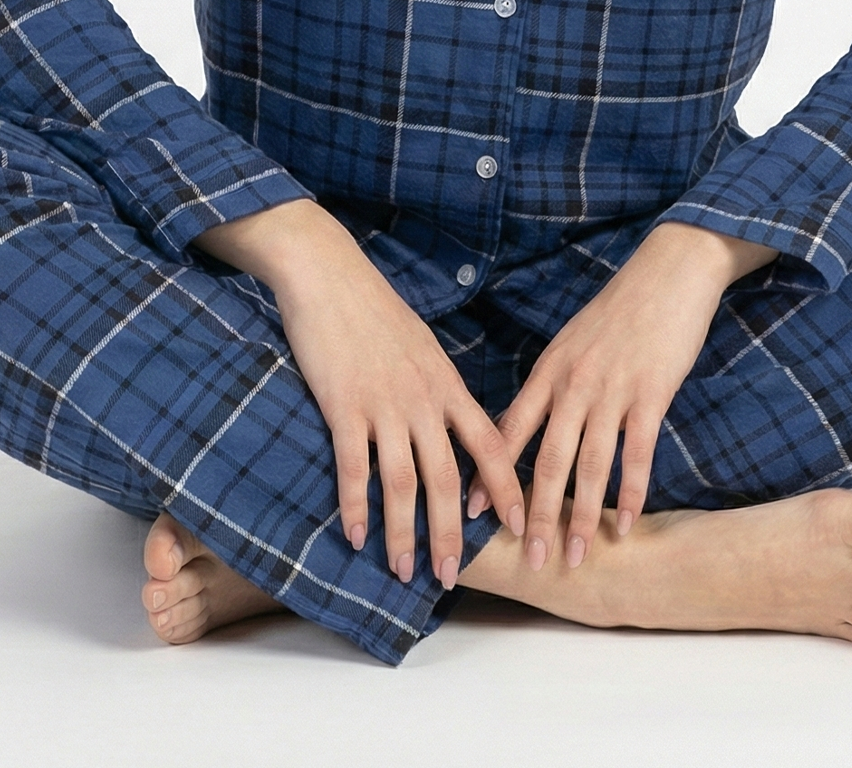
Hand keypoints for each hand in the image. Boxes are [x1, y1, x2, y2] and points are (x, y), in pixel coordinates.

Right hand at [195, 201, 524, 586]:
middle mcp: (423, 400)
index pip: (488, 443)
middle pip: (446, 478)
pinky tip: (354, 535)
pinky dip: (355, 505)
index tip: (520, 524)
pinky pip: (354, 466)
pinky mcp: (344, 405)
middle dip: (450, 534)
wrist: (332, 275)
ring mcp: (384, 404)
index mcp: (446, 384)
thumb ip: (437, 387)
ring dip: (404, 533)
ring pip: (403, 482)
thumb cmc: (375, 310)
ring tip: (404, 571)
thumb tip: (451, 423)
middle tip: (450, 576)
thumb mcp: (422, 346)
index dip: (504, 488)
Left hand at [472, 221, 775, 569]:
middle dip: (536, 515)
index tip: (469, 515)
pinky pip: (636, 453)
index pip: (509, 430)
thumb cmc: (619, 310)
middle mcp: (573, 384)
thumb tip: (532, 423)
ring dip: (582, 516)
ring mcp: (611, 390)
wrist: (667, 273)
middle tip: (529, 561)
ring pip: (589, 465)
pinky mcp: (650, 394)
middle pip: (547, 460)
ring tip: (576, 556)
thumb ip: (554, 383)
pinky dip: (631, 493)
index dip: (488, 476)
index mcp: (548, 371)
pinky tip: (625, 524)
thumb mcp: (573, 342)